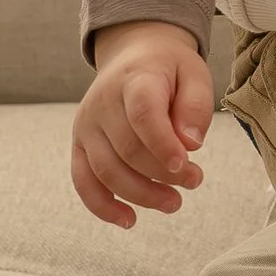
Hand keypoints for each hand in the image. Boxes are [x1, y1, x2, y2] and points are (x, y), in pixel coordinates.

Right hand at [73, 22, 210, 226]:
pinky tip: (129, 220)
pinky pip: (83, 182)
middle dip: (162, 174)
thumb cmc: (169, 69)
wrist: (133, 54)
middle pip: (127, 148)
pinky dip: (102, 206)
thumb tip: (191, 145)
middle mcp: (103, 103)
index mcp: (135, 78)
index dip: (162, 143)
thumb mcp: (194, 73)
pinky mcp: (79, 145)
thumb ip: (195, 106)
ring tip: (173, 203)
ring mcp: (86, 126)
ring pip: (106, 170)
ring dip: (140, 194)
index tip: (186, 165)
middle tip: (194, 181)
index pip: (143, 114)